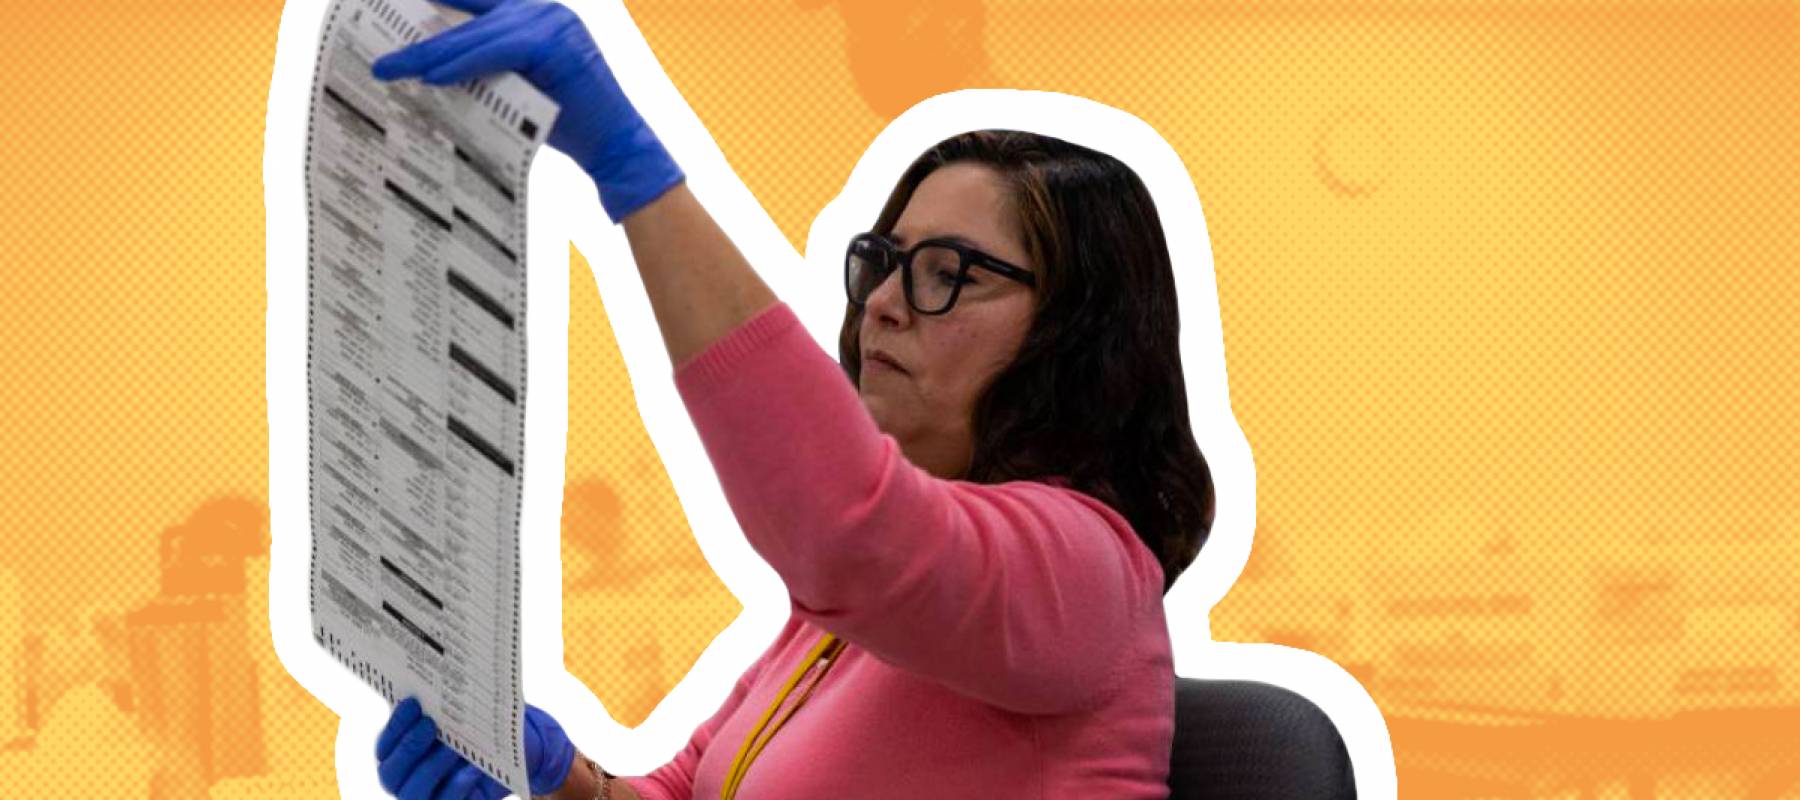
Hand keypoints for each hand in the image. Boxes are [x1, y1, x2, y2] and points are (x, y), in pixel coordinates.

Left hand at [371, 0, 683, 222]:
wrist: (615, 145)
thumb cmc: (570, 121)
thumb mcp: (519, 87)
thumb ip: (488, 69)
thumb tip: (434, 73)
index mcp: (537, 15)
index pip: (477, 0)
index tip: (399, 6)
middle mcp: (545, 10)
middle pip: (470, 16)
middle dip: (423, 37)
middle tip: (384, 56)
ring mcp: (552, 24)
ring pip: (477, 33)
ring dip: (431, 53)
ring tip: (394, 68)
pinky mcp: (553, 45)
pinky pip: (496, 51)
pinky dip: (462, 63)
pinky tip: (433, 76)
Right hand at [376, 696, 577, 798]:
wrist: (513, 755)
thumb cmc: (477, 730)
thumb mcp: (460, 715)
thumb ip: (442, 706)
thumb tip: (438, 676)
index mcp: (399, 754)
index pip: (385, 745)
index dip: (395, 725)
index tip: (413, 702)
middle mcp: (406, 779)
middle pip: (390, 774)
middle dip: (409, 748)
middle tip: (430, 724)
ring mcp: (427, 798)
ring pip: (415, 792)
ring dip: (432, 767)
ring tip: (452, 748)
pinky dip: (458, 785)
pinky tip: (473, 769)